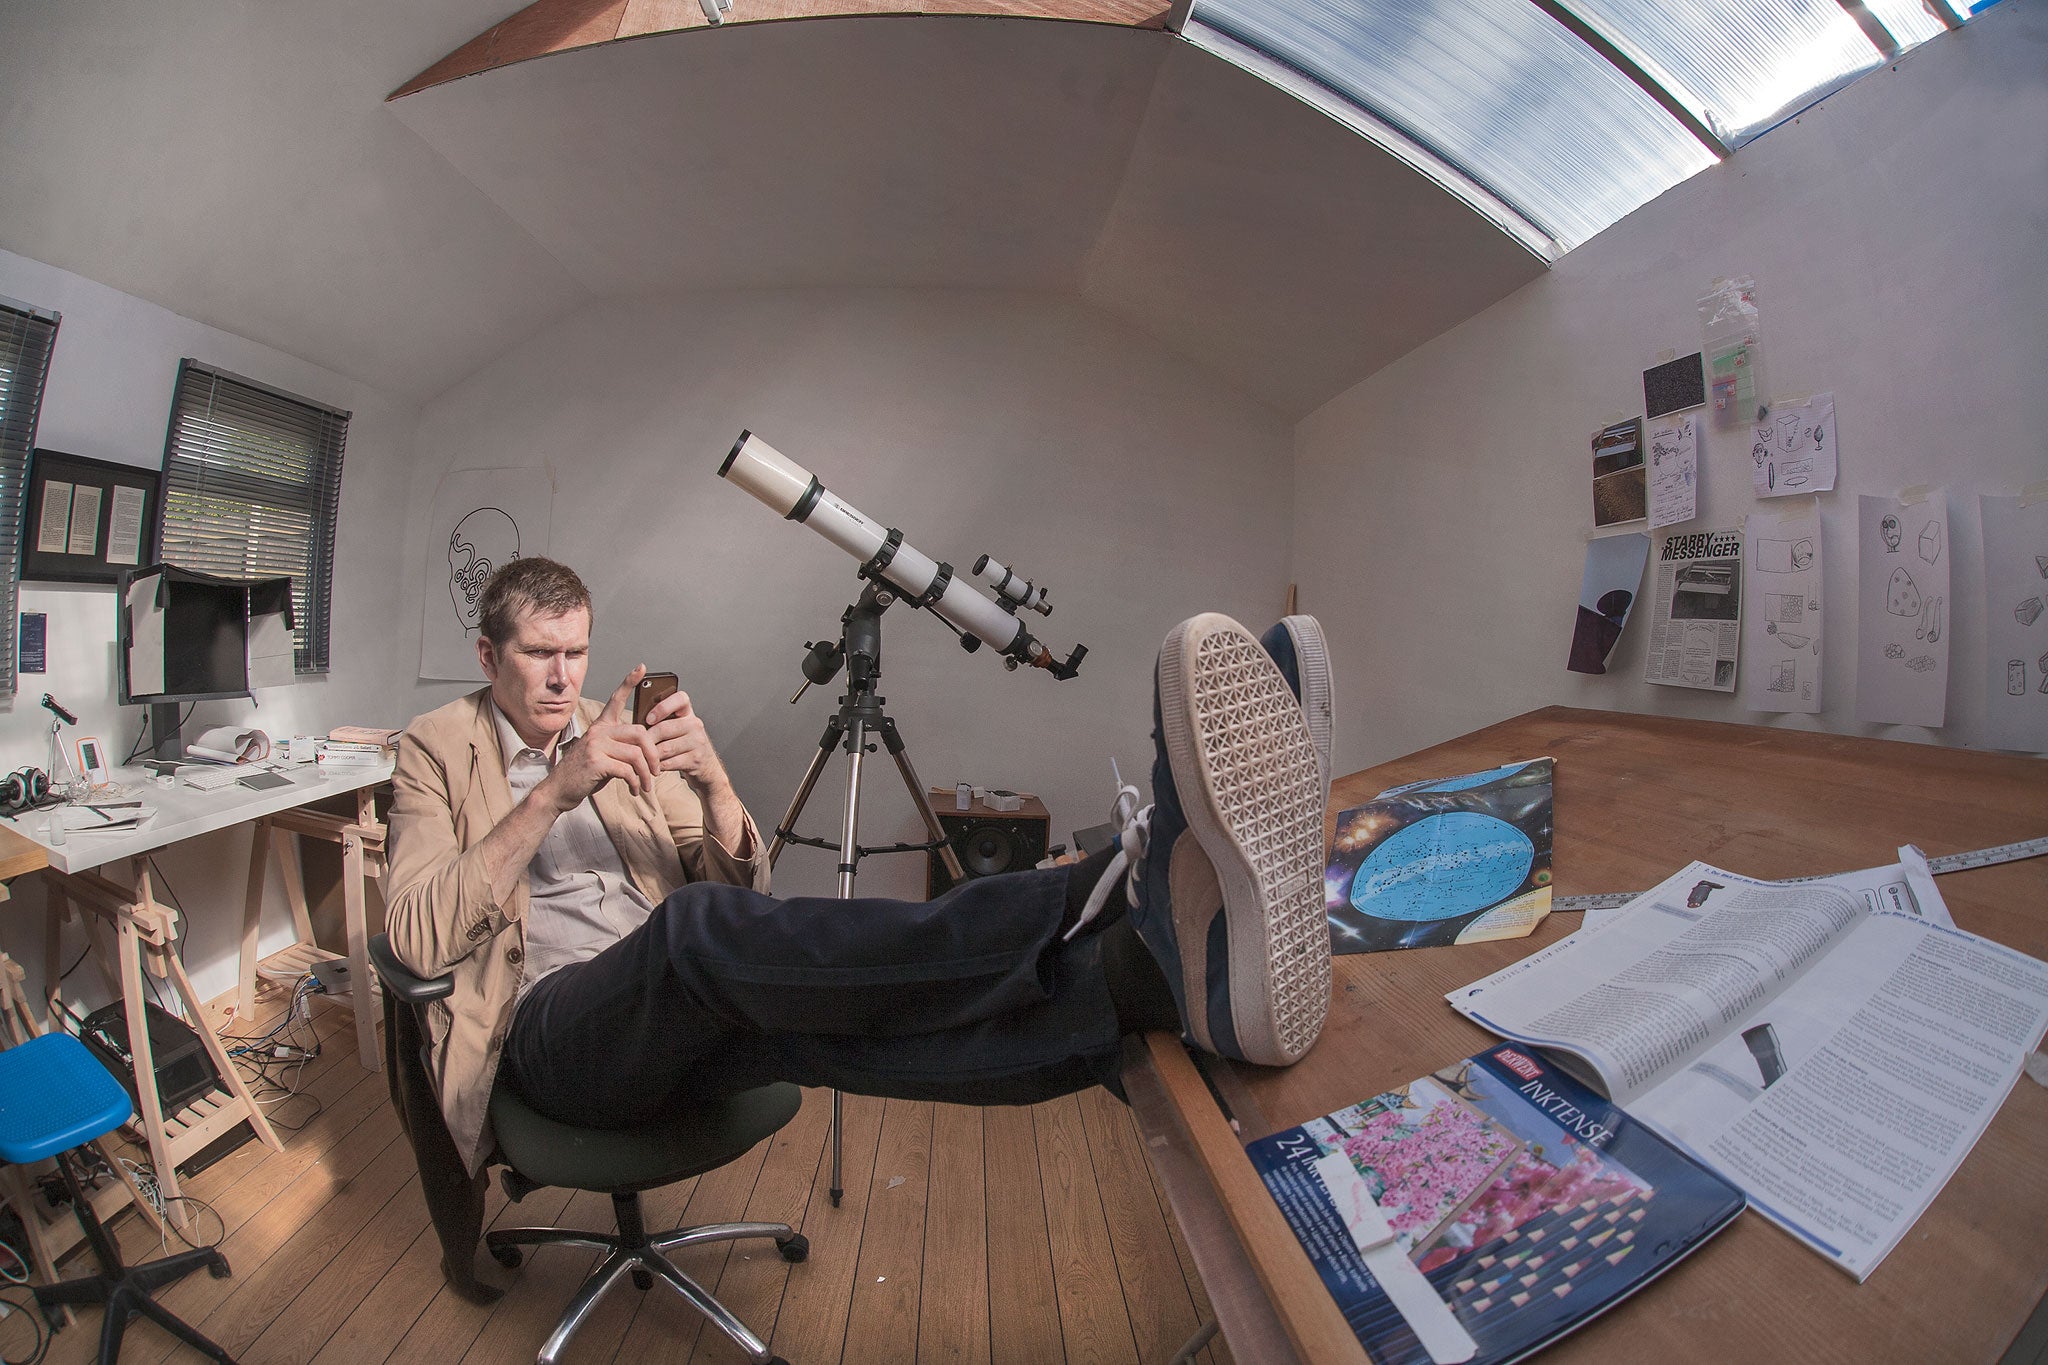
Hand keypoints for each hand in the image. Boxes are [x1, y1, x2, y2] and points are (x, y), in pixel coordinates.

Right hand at [536, 667, 659, 810]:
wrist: (559, 790)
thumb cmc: (585, 773)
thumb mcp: (603, 755)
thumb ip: (621, 747)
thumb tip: (647, 750)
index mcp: (601, 727)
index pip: (616, 699)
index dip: (629, 683)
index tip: (643, 668)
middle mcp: (598, 731)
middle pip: (639, 733)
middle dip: (653, 754)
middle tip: (657, 770)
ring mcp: (595, 745)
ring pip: (636, 754)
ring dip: (646, 773)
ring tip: (647, 785)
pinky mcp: (595, 761)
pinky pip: (627, 770)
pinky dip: (635, 782)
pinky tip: (635, 789)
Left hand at [641, 687, 730, 794]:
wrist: (705, 764)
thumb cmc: (681, 743)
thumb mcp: (675, 727)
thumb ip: (659, 721)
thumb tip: (634, 726)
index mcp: (687, 712)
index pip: (680, 698)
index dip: (662, 707)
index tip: (648, 719)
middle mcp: (695, 724)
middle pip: (664, 728)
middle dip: (647, 739)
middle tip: (636, 746)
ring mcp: (697, 742)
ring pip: (665, 748)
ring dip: (651, 755)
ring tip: (643, 757)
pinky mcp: (696, 759)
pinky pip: (670, 763)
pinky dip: (658, 766)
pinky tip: (653, 766)